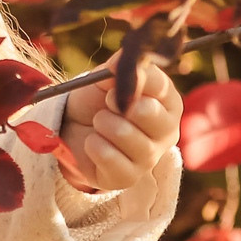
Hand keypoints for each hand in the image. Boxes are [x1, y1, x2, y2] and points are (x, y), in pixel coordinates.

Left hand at [59, 60, 182, 193]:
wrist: (73, 129)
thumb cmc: (98, 100)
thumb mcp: (106, 77)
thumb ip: (118, 67)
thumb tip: (120, 63)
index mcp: (168, 101)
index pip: (159, 84)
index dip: (132, 80)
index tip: (113, 84)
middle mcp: (167, 130)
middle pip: (148, 112)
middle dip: (118, 104)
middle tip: (107, 105)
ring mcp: (150, 156)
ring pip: (126, 134)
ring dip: (103, 124)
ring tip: (100, 124)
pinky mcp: (129, 177)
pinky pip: (109, 156)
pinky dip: (93, 145)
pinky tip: (94, 143)